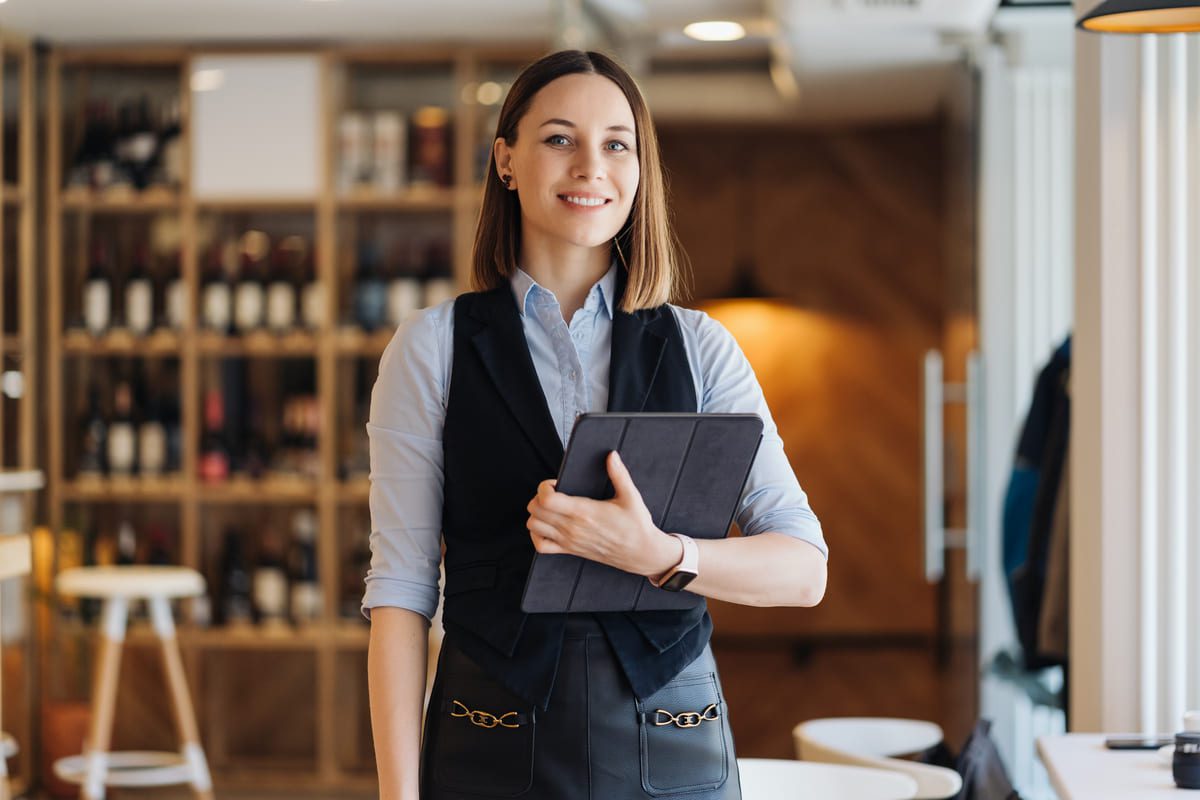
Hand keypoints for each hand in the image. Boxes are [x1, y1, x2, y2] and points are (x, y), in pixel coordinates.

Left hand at [526, 451, 679, 577]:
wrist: (641, 553)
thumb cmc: (636, 526)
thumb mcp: (631, 497)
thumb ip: (619, 474)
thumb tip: (611, 456)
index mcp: (584, 511)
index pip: (547, 499)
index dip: (544, 487)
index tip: (555, 483)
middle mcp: (572, 527)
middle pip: (535, 510)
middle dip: (539, 496)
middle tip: (553, 492)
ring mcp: (569, 540)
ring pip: (533, 526)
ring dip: (537, 514)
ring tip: (550, 507)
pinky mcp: (570, 550)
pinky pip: (541, 546)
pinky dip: (537, 535)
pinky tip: (547, 526)